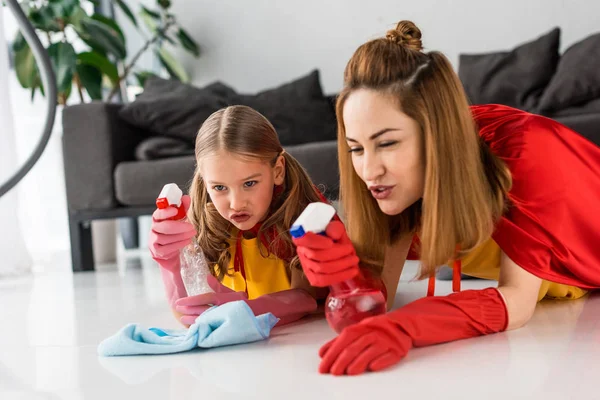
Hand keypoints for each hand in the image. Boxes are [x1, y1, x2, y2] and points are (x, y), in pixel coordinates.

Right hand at [148, 194, 195, 270]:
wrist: (168, 251)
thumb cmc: (173, 231)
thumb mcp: (178, 218)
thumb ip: (182, 208)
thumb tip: (186, 198)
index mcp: (157, 219)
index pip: (158, 214)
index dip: (166, 212)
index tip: (175, 210)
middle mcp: (154, 229)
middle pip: (164, 227)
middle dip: (179, 226)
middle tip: (191, 226)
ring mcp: (153, 241)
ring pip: (167, 238)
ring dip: (181, 236)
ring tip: (192, 233)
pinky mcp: (157, 251)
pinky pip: (167, 248)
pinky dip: (179, 244)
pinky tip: (187, 241)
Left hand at [174, 275, 246, 324]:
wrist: (258, 314)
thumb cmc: (243, 302)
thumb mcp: (231, 292)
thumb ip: (218, 286)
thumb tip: (207, 277)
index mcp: (226, 299)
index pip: (207, 298)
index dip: (193, 300)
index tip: (180, 301)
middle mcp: (224, 309)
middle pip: (203, 309)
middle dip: (189, 309)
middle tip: (178, 308)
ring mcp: (224, 319)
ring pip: (205, 319)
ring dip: (192, 319)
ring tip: (182, 319)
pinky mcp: (224, 327)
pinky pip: (209, 327)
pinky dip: (200, 326)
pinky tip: (193, 327)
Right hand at [292, 220, 359, 286]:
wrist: (338, 248)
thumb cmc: (335, 237)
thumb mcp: (336, 228)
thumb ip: (335, 228)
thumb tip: (333, 233)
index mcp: (303, 236)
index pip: (303, 239)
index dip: (316, 242)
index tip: (331, 242)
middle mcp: (302, 252)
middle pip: (315, 255)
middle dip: (336, 253)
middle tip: (351, 249)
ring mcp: (306, 266)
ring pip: (320, 269)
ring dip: (340, 265)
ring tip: (354, 260)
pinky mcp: (313, 278)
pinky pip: (323, 281)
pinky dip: (339, 276)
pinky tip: (351, 272)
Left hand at [318, 288, 508, 375]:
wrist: (432, 315)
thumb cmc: (404, 327)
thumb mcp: (381, 331)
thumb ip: (361, 338)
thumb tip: (336, 349)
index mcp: (371, 322)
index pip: (346, 335)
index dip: (332, 347)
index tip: (321, 361)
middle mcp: (379, 326)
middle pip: (355, 342)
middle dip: (340, 358)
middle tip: (330, 372)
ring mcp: (393, 333)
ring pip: (371, 348)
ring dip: (357, 361)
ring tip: (348, 373)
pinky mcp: (406, 341)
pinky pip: (393, 352)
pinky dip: (382, 359)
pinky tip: (373, 367)